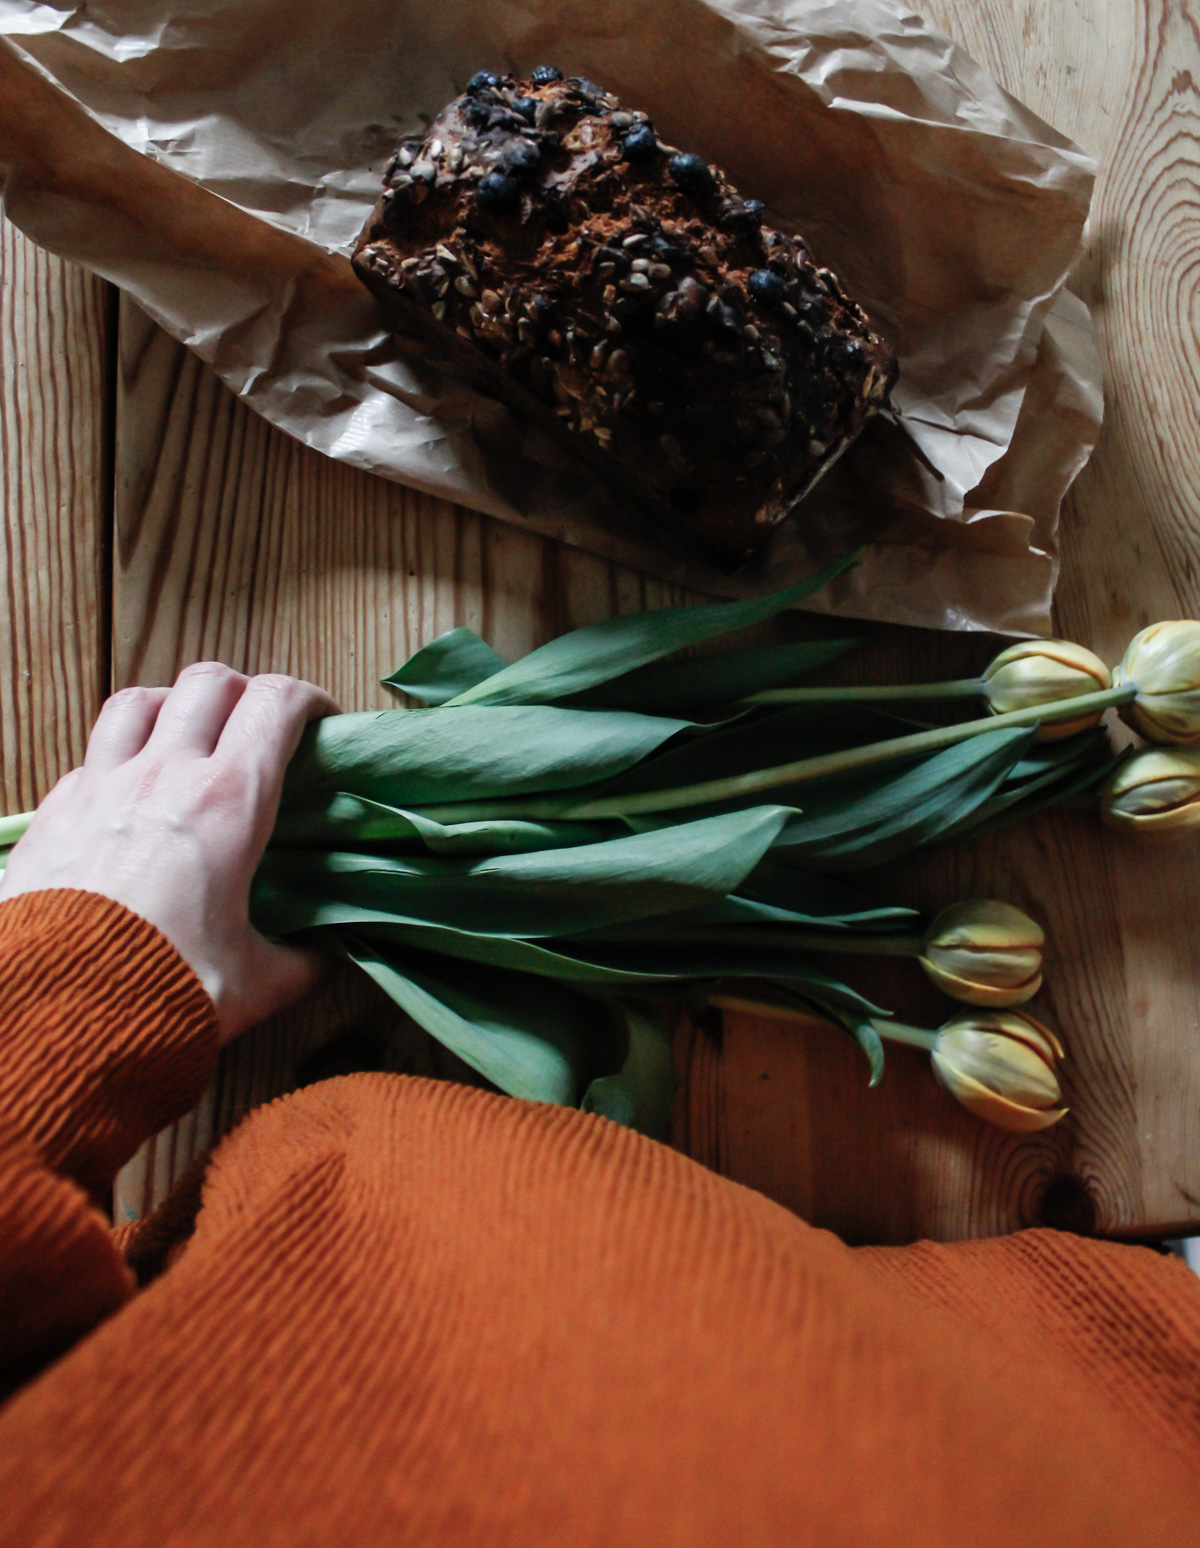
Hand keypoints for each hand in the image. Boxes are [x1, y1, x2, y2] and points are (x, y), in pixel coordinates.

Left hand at [0, 664, 337, 1044]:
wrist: (53, 1014)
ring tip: (185, 736)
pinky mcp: (52, 813)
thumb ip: (303, 961)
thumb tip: (330, 957)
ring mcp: (100, 787)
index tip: (320, 723)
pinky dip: (117, 759)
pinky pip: (90, 757)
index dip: (308, 699)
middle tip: (256, 728)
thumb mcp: (258, 984)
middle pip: (207, 682)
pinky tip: (127, 796)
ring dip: (171, 705)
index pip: (275, 703)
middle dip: (242, 692)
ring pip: (138, 700)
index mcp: (229, 802)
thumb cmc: (164, 991)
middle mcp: (164, 775)